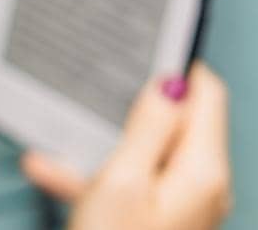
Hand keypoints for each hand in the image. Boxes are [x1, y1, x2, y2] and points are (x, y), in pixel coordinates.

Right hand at [22, 62, 231, 229]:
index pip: (207, 94)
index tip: (144, 46)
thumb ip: (149, 126)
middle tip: (95, 87)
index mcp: (203, 170)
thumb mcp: (121, 181)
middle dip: (130, 107)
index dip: (177, 67)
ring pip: (145, 156)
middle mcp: (204, 188)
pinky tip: (50, 171)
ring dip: (101, 144)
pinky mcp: (161, 224)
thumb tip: (171, 82)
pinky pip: (131, 187)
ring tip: (57, 140)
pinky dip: (96, 176)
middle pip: (177, 124)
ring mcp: (184, 209)